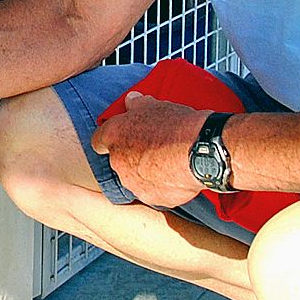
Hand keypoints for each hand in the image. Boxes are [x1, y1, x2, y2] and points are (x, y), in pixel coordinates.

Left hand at [88, 92, 206, 210]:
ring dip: (147, 172)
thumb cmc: (175, 125)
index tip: (122, 136)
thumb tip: (131, 101)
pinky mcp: (154, 199)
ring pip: (137, 179)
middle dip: (133, 155)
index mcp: (113, 136)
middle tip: (154, 147)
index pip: (98, 141)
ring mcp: (135, 184)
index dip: (111, 139)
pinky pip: (156, 192)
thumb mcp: (154, 105)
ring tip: (169, 162)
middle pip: (119, 161)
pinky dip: (164, 186)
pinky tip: (177, 174)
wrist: (201, 151)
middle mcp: (118, 163)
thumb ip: (137, 104)